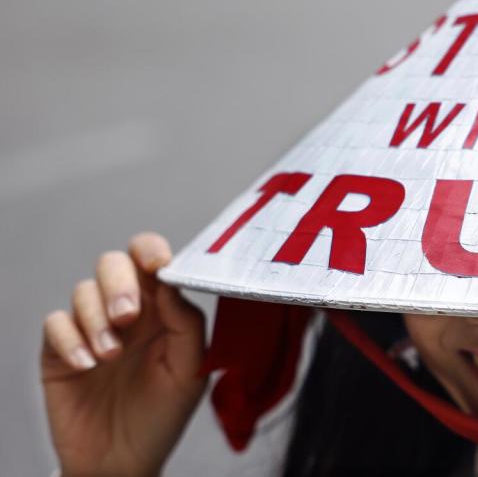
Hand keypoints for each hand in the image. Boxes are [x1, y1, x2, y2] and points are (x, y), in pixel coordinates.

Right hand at [41, 232, 206, 476]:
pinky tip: (86, 364)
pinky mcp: (60, 350)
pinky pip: (55, 324)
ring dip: (97, 319)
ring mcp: (91, 327)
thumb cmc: (161, 415)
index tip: (156, 264)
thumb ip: (187, 324)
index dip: (152, 252)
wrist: (122, 462)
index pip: (153, 261)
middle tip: (128, 317)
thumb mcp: (190, 372)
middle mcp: (127, 311)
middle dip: (120, 284)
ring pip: (83, 291)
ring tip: (110, 356)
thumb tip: (171, 283)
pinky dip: (70, 340)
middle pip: (113, 264)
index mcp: (162, 309)